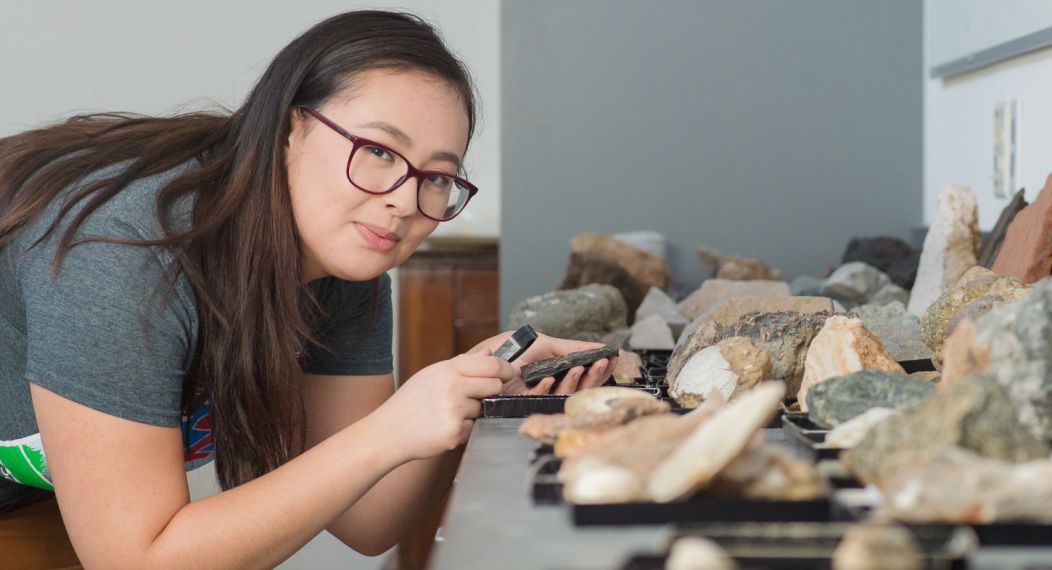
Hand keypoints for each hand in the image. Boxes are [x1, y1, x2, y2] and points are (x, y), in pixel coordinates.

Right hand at [371, 352, 513, 460]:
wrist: (388, 432)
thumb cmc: (409, 402)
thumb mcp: (431, 374)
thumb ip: (463, 363)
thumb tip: (489, 352)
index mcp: (447, 370)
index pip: (491, 364)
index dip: (505, 369)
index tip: (508, 374)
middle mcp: (453, 388)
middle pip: (495, 385)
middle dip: (489, 391)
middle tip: (470, 397)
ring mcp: (455, 411)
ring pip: (484, 408)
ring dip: (473, 412)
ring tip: (447, 413)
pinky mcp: (455, 433)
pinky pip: (474, 427)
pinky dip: (463, 428)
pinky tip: (443, 426)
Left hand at [470, 331, 617, 395]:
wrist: (485, 359)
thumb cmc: (513, 349)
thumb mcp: (546, 344)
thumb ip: (573, 347)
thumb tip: (603, 348)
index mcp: (562, 374)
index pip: (587, 375)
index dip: (601, 369)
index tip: (613, 358)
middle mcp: (555, 387)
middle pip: (582, 387)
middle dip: (594, 376)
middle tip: (603, 363)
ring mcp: (541, 396)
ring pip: (565, 395)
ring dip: (574, 381)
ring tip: (579, 367)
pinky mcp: (525, 402)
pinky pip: (540, 398)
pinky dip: (545, 388)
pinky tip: (548, 378)